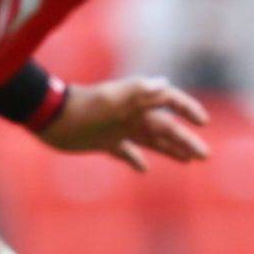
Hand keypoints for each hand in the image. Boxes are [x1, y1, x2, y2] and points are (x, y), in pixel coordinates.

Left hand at [38, 76, 211, 171]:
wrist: (49, 118)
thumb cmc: (81, 108)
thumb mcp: (111, 99)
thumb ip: (137, 92)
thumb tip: (164, 83)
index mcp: (137, 102)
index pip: (169, 101)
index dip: (187, 109)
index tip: (202, 122)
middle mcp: (132, 114)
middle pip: (165, 127)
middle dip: (185, 140)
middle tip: (204, 156)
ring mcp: (119, 128)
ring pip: (151, 140)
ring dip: (170, 150)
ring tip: (189, 161)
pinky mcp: (105, 142)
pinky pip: (126, 152)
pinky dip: (136, 160)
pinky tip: (144, 170)